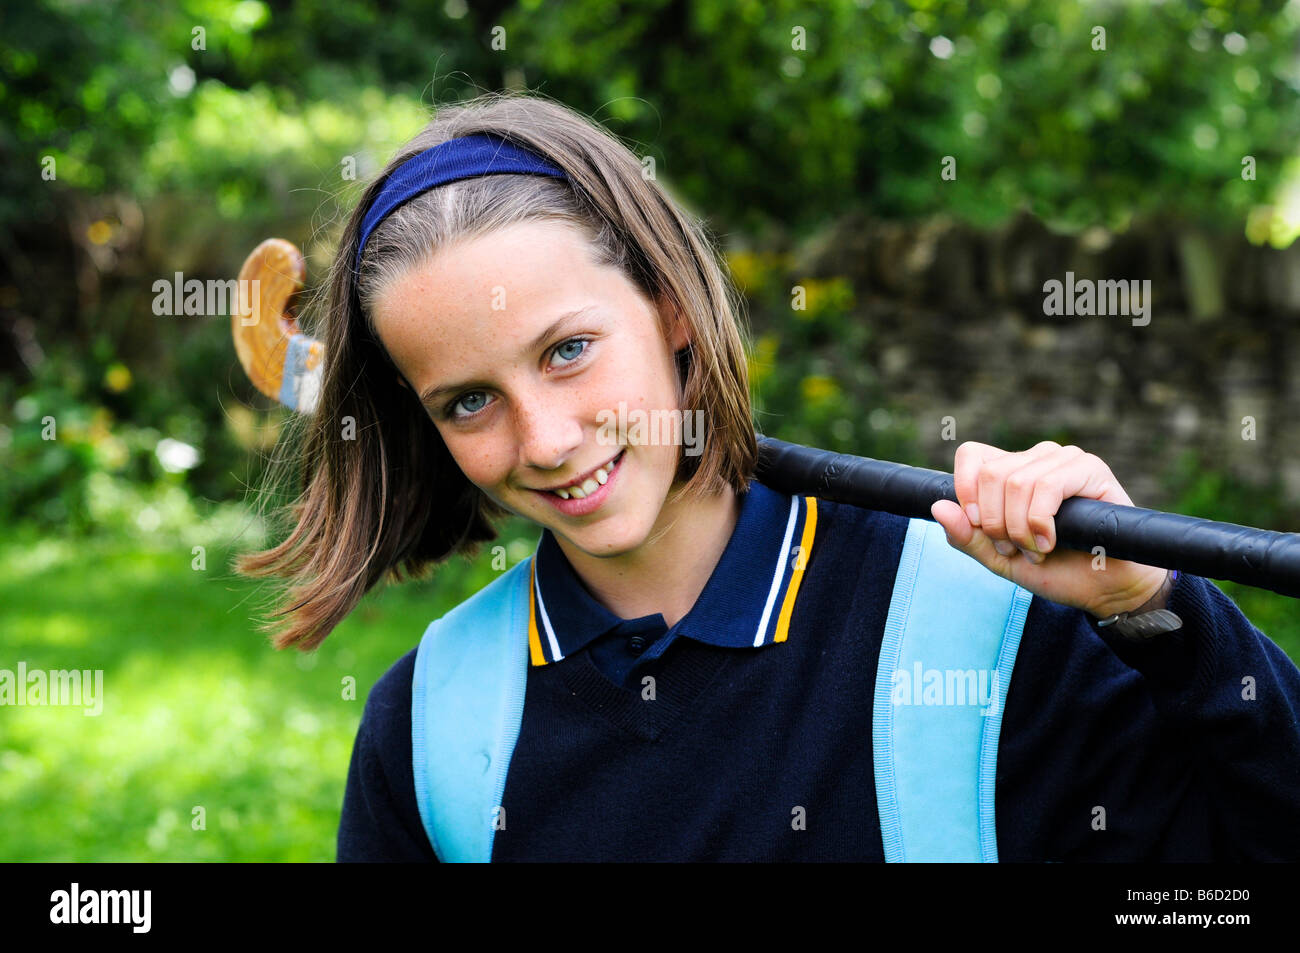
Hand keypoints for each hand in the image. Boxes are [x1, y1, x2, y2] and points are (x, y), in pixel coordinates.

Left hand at [929, 441, 1168, 619]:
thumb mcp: (999, 558)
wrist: (1104, 589)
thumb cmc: (1055, 569)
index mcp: (1011, 470)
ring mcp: (1065, 460)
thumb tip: (937, 507)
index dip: (966, 490)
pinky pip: (1047, 486)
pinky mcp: (1091, 469)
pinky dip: (1040, 523)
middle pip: (990, 473)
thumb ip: (966, 536)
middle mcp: (1036, 457)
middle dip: (995, 522)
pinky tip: (1051, 542)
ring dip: (1020, 528)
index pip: (972, 455)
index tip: (977, 526)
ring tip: (1037, 550)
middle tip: (1016, 549)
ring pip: (1016, 482)